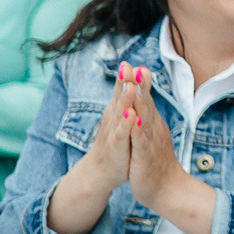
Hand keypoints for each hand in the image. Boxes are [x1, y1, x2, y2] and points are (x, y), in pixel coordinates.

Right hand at [46, 63, 144, 233]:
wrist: (100, 173)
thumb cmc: (115, 143)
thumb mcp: (120, 119)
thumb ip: (124, 100)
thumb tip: (129, 79)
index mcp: (116, 112)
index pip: (121, 91)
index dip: (125, 77)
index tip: (130, 61)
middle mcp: (113, 120)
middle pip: (119, 98)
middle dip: (124, 82)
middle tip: (128, 65)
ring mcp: (114, 133)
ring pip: (120, 114)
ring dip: (126, 100)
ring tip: (131, 86)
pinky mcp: (117, 148)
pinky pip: (122, 135)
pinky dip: (127, 125)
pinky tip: (132, 116)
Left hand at [120, 71, 182, 209]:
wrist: (169, 190)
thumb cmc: (158, 166)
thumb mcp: (152, 140)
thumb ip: (149, 123)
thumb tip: (145, 108)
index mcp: (153, 126)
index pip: (146, 101)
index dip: (140, 84)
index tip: (135, 65)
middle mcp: (154, 130)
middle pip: (146, 103)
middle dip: (138, 84)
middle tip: (132, 65)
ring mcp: (151, 142)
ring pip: (144, 118)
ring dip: (138, 100)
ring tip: (132, 83)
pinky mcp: (147, 156)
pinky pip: (141, 140)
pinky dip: (137, 127)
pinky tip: (132, 116)